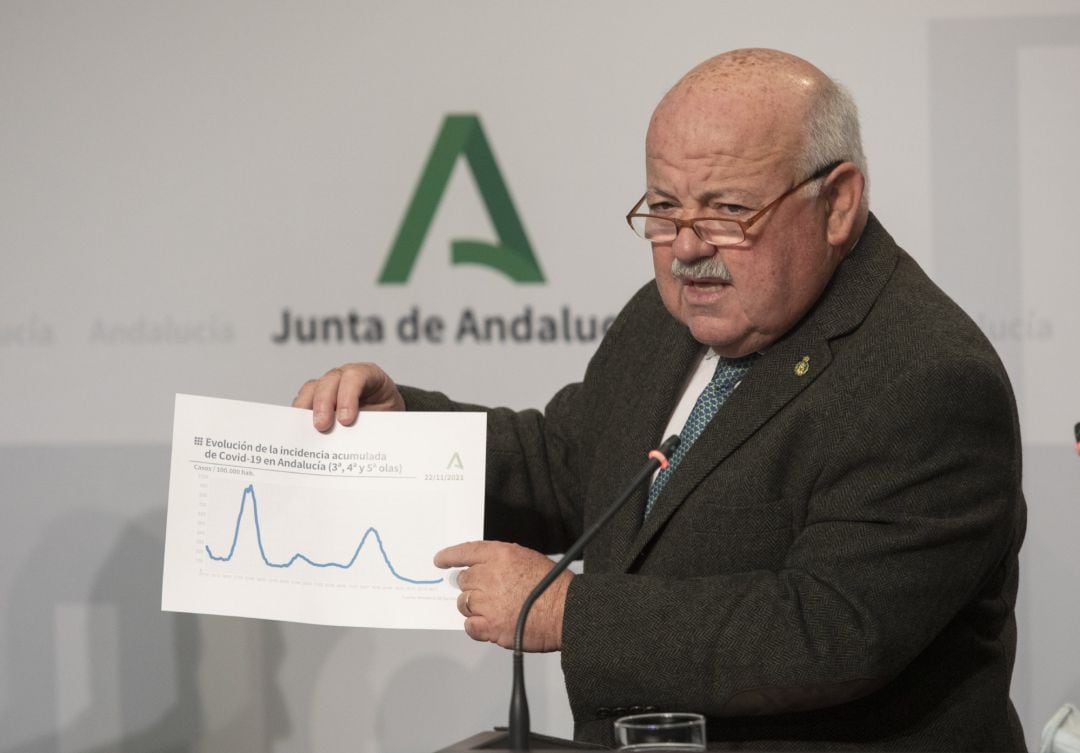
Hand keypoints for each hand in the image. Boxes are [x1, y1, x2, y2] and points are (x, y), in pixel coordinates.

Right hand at [292, 362, 404, 430]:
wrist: (385, 420)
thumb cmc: (386, 416)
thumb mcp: (385, 418)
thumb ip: (372, 424)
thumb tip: (358, 441)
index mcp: (369, 375)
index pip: (356, 376)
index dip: (348, 396)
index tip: (346, 420)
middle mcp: (346, 376)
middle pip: (330, 381)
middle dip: (324, 403)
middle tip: (322, 426)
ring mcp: (329, 385)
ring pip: (312, 389)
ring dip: (307, 409)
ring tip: (307, 430)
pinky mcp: (317, 398)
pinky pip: (304, 402)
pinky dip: (300, 416)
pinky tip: (300, 431)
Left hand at [435, 541, 570, 651]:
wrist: (566, 612)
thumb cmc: (554, 587)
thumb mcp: (529, 559)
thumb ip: (503, 562)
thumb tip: (486, 570)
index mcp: (500, 555)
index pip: (466, 551)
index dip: (450, 556)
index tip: (440, 560)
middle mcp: (489, 575)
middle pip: (464, 580)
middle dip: (472, 587)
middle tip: (487, 593)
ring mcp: (487, 602)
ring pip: (464, 603)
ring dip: (474, 607)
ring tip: (494, 610)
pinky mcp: (489, 625)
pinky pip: (469, 626)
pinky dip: (476, 627)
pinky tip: (490, 625)